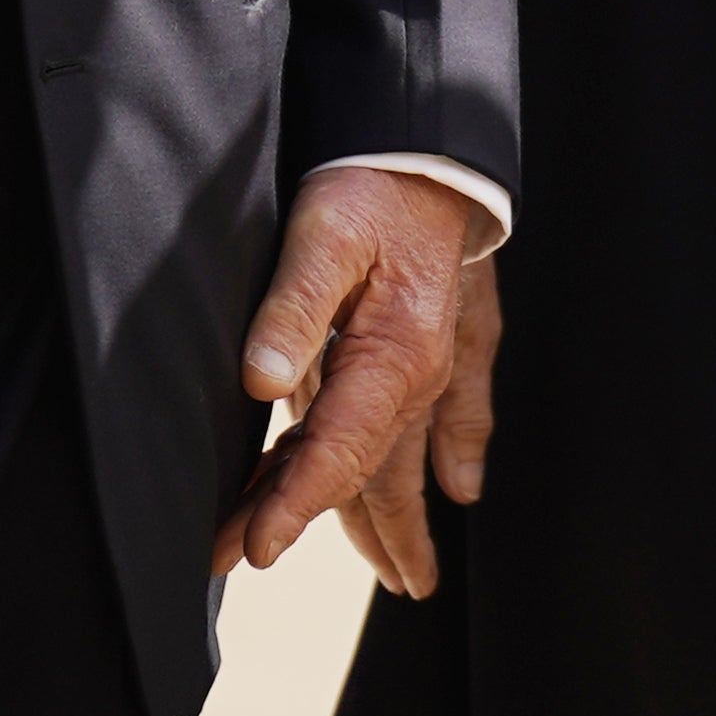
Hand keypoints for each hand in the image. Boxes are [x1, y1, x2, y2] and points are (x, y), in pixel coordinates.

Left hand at [216, 169, 480, 597]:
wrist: (439, 141)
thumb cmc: (374, 183)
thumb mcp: (322, 231)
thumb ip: (292, 306)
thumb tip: (262, 382)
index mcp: (390, 358)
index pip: (336, 455)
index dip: (292, 507)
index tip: (253, 552)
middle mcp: (422, 374)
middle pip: (370, 472)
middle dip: (323, 524)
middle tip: (263, 564)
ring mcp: (443, 360)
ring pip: (407, 452)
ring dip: (389, 512)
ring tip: (399, 574)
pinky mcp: (454, 334)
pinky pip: (460, 412)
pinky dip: (459, 452)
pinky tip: (462, 483)